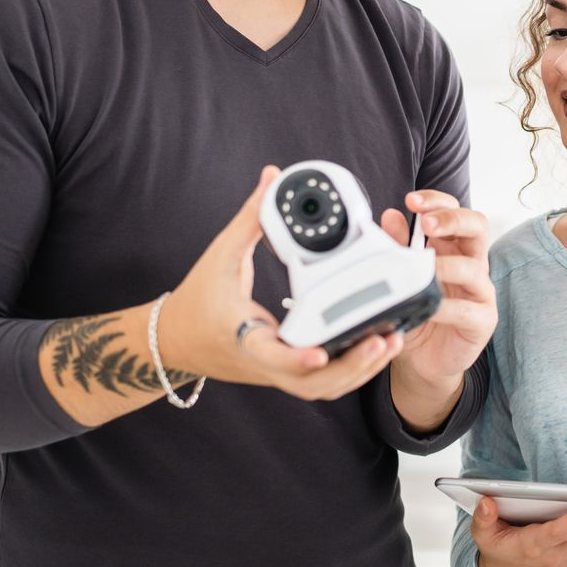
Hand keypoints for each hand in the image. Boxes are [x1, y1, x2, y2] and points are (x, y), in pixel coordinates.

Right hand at [159, 165, 404, 401]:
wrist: (176, 339)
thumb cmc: (197, 299)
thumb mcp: (221, 255)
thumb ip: (251, 217)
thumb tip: (272, 177)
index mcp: (243, 338)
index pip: (271, 357)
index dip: (297, 359)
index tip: (321, 352)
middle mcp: (263, 363)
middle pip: (311, 384)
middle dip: (351, 368)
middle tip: (383, 338)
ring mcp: (276, 373)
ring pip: (321, 389)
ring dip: (357, 372)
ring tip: (390, 341)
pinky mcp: (286, 373)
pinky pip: (321, 381)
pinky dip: (350, 370)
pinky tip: (376, 346)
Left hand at [379, 191, 495, 386]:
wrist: (423, 361)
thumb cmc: (417, 314)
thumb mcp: (402, 280)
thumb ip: (398, 248)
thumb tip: (389, 216)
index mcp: (452, 248)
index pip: (455, 211)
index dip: (437, 201)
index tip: (411, 200)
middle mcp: (471, 264)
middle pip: (477, 227)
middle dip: (452, 219)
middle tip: (426, 224)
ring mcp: (480, 292)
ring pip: (475, 267)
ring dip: (446, 265)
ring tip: (423, 270)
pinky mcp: (482, 321)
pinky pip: (468, 309)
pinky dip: (446, 307)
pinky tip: (428, 307)